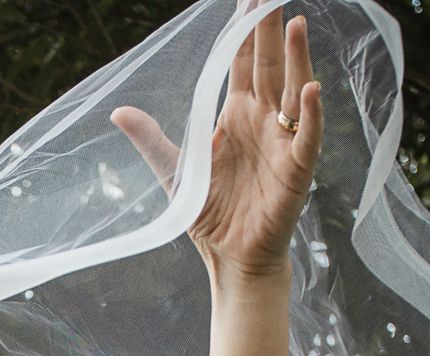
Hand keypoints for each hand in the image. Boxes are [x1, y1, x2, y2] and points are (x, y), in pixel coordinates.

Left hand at [111, 1, 322, 282]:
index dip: (242, 31)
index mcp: (234, 115)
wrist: (230, 258)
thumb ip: (151, 139)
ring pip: (292, 90)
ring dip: (296, 57)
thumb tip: (118, 111)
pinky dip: (311, 113)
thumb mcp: (174, 173)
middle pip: (268, 64)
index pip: (240, 63)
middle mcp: (262, 121)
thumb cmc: (209, 215)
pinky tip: (310, 89)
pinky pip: (307, 136)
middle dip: (269, 28)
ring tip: (295, 22)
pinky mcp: (296, 169)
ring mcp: (282, 141)